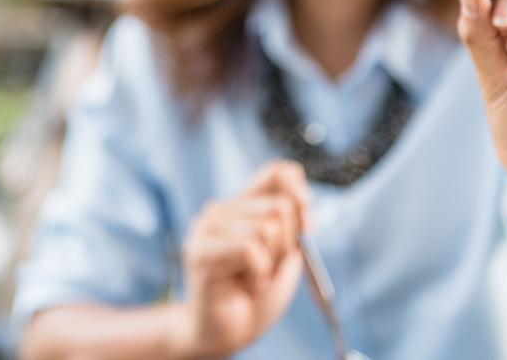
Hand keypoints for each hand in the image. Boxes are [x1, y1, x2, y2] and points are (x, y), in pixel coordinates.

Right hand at [175, 161, 310, 357]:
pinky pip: (249, 250)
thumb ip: (292, 223)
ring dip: (270, 264)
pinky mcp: (199, 251)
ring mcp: (207, 228)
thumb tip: (299, 202)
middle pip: (280, 207)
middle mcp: (222, 209)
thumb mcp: (285, 254)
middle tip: (267, 268)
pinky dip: (258, 275)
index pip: (277, 172)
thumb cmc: (256, 295)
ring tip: (253, 278)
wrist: (229, 333)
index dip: (300, 194)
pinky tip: (247, 285)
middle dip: (287, 245)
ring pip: (266, 228)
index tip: (307, 225)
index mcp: (243, 205)